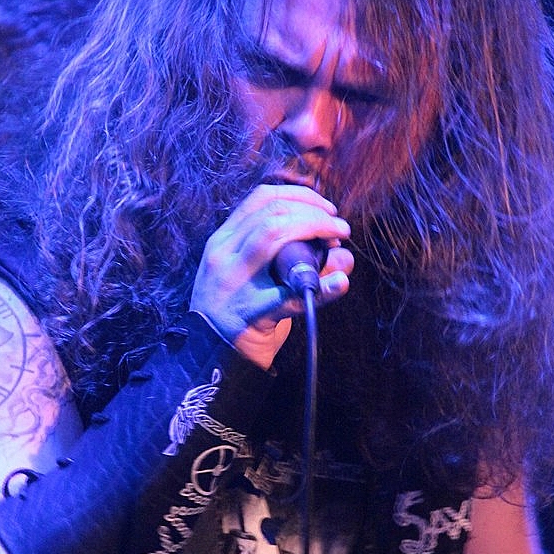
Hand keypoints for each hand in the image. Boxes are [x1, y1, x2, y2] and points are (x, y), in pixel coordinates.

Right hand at [190, 183, 352, 368]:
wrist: (211, 356)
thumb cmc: (242, 312)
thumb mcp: (258, 278)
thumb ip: (292, 259)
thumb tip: (342, 251)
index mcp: (223, 242)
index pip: (261, 199)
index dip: (299, 196)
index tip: (325, 208)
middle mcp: (223, 257)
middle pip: (272, 214)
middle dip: (313, 214)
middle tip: (339, 228)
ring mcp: (234, 284)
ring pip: (274, 236)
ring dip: (314, 232)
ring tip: (339, 242)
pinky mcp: (250, 314)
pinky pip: (289, 296)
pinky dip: (321, 289)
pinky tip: (340, 284)